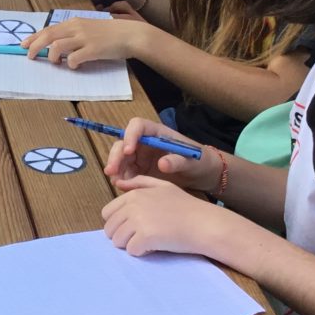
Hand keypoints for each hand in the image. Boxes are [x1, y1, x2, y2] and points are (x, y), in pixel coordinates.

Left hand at [22, 15, 139, 67]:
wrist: (131, 34)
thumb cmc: (111, 33)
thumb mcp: (89, 28)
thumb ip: (74, 34)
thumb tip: (58, 46)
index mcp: (74, 22)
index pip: (49, 29)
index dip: (34, 37)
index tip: (24, 44)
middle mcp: (77, 28)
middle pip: (48, 36)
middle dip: (35, 46)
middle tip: (29, 56)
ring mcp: (84, 38)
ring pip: (57, 45)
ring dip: (52, 56)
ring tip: (55, 62)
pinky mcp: (93, 50)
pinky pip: (74, 58)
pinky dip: (70, 64)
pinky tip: (74, 66)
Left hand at [102, 175, 240, 258]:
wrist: (205, 224)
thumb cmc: (187, 207)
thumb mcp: (164, 187)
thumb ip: (140, 183)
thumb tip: (119, 184)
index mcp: (134, 194)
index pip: (107, 213)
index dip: (119, 223)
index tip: (135, 227)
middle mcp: (132, 205)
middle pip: (110, 229)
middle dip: (123, 236)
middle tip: (143, 236)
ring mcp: (138, 221)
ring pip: (118, 241)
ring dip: (131, 245)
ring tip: (150, 241)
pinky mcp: (145, 237)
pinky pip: (131, 251)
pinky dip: (142, 252)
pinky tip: (156, 246)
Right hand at [104, 117, 220, 191]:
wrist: (203, 175)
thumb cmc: (199, 161)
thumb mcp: (192, 161)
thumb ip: (178, 161)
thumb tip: (162, 164)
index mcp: (157, 133)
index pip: (138, 126)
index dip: (130, 135)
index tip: (129, 151)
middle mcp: (144, 143)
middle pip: (123, 143)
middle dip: (116, 156)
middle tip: (111, 171)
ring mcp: (140, 157)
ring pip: (121, 159)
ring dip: (115, 169)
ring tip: (117, 183)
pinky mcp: (139, 171)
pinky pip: (126, 174)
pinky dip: (122, 180)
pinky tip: (123, 188)